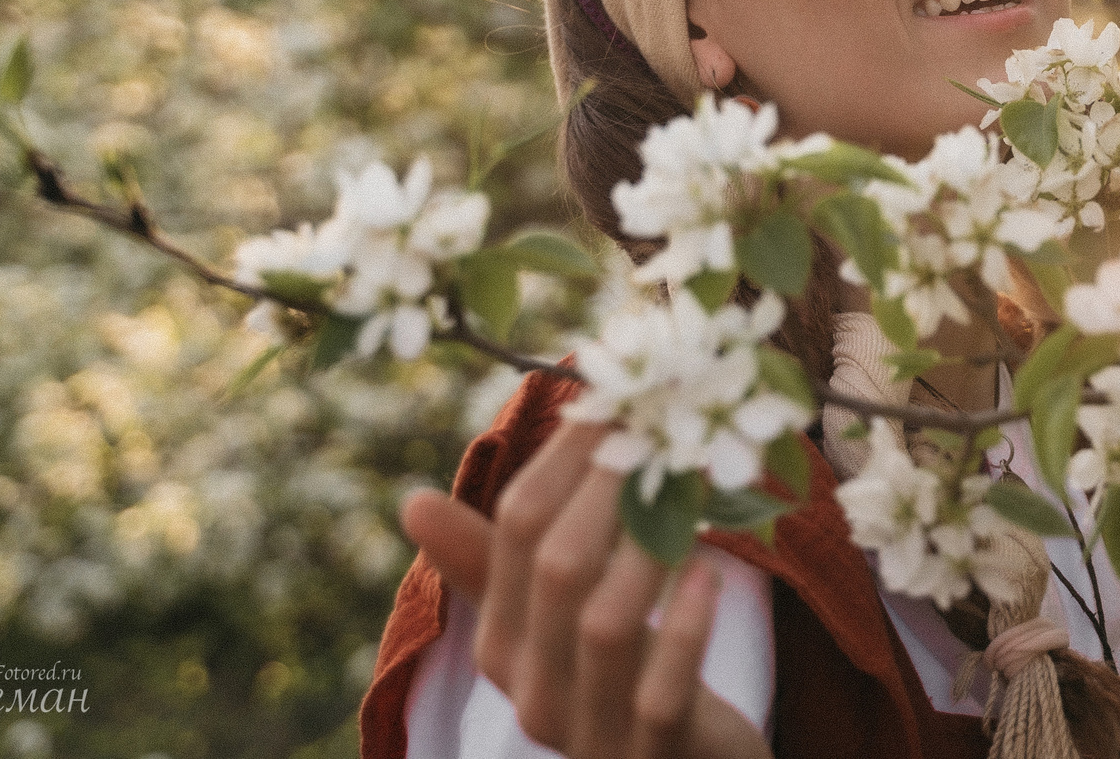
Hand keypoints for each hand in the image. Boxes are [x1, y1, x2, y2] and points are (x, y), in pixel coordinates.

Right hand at [402, 420, 769, 758]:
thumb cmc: (621, 677)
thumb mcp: (557, 620)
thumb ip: (500, 559)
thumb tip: (409, 502)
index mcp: (503, 643)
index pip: (516, 531)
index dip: (563, 456)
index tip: (611, 397)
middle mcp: (533, 688)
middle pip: (557, 569)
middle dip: (607, 485)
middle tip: (657, 424)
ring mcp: (592, 729)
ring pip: (606, 627)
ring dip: (651, 545)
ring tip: (689, 490)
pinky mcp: (653, 756)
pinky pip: (661, 694)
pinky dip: (684, 631)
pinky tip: (710, 578)